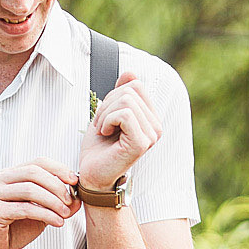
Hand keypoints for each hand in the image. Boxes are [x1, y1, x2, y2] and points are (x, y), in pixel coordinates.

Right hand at [0, 157, 79, 248]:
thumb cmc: (10, 232)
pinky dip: (45, 214)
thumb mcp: (37, 215)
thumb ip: (54, 204)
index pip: (36, 163)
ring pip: (30, 189)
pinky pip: (25, 208)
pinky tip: (56, 222)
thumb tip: (78, 198)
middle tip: (70, 200)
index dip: (57, 169)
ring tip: (65, 214)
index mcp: (6, 176)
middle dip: (56, 185)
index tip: (74, 180)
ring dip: (53, 201)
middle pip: (33, 172)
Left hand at [77, 72, 160, 194]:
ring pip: (125, 101)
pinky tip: (105, 135)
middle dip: (107, 105)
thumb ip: (121, 93)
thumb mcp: (107, 114)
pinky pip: (124, 114)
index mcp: (150, 118)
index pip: (135, 85)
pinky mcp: (142, 143)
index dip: (113, 95)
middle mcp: (156, 126)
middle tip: (102, 126)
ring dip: (104, 115)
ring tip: (104, 131)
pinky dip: (107, 121)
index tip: (106, 117)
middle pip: (129, 90)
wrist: (92, 176)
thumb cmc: (99, 149)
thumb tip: (130, 73)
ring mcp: (151, 135)